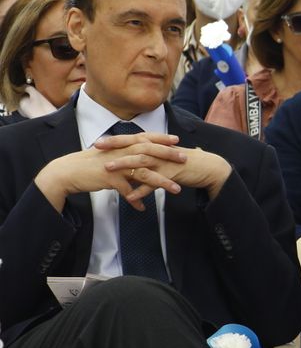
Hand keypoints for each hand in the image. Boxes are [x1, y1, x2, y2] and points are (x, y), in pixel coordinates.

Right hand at [36, 132, 195, 211]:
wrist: (67, 172)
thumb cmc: (89, 165)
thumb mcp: (110, 157)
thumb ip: (124, 157)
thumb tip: (137, 159)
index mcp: (120, 146)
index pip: (144, 139)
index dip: (161, 138)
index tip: (176, 140)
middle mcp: (120, 153)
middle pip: (149, 152)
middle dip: (168, 155)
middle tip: (185, 159)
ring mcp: (116, 166)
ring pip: (143, 173)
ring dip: (162, 182)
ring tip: (177, 190)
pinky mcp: (110, 179)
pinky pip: (127, 191)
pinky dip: (136, 200)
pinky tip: (143, 208)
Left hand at [98, 136, 231, 204]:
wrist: (207, 168)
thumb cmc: (185, 163)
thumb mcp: (165, 157)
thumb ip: (150, 158)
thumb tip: (134, 162)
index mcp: (156, 146)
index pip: (132, 139)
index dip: (115, 140)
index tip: (98, 141)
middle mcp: (158, 151)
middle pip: (133, 146)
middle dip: (114, 147)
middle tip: (96, 148)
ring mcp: (165, 162)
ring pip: (141, 162)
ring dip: (124, 165)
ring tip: (108, 169)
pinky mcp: (172, 174)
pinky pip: (154, 183)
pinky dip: (142, 190)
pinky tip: (130, 196)